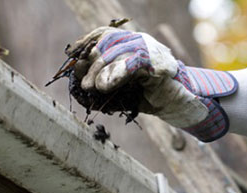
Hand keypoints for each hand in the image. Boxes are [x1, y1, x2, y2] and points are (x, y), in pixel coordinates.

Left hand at [68, 27, 208, 127]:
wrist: (175, 104)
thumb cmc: (145, 95)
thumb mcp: (117, 88)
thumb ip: (99, 81)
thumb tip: (77, 77)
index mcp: (130, 44)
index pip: (105, 33)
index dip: (86, 41)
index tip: (71, 54)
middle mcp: (140, 41)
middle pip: (108, 42)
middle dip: (92, 64)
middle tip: (84, 84)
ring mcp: (151, 49)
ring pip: (119, 51)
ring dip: (102, 71)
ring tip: (93, 88)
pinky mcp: (159, 63)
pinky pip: (133, 64)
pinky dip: (116, 74)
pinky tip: (105, 86)